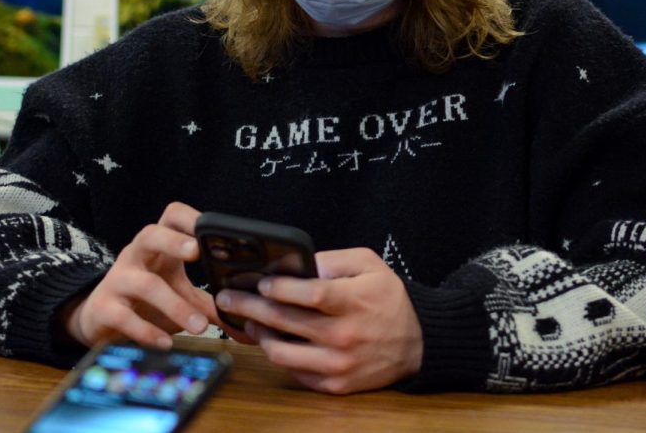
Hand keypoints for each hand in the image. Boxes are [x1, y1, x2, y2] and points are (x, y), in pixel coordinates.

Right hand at [63, 202, 216, 348]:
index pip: (171, 216)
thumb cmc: (146, 301)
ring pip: (145, 284)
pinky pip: (125, 317)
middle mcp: (136, 256)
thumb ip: (211, 305)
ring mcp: (118, 280)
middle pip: (150, 235)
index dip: (189, 218)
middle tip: (197, 252)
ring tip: (200, 327)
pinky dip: (148, 331)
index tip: (211, 231)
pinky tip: (167, 342)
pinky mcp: (104, 308)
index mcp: (158, 247)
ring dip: (175, 306)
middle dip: (173, 241)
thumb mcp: (180, 296)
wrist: (99, 320)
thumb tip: (247, 324)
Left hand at [216, 248, 422, 393]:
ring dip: (258, 334)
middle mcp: (343, 336)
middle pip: (285, 322)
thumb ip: (334, 260)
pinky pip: (294, 372)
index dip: (280, 288)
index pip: (309, 294)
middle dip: (249, 307)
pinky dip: (279, 355)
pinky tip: (271, 339)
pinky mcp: (335, 385)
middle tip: (228, 298)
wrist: (417, 342)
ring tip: (248, 320)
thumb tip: (299, 263)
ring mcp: (337, 364)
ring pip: (281, 353)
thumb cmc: (389, 299)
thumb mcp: (370, 265)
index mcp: (353, 302)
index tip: (260, 282)